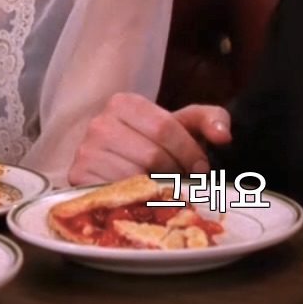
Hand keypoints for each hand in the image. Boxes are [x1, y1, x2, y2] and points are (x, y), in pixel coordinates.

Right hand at [69, 92, 231, 184]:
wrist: (119, 163)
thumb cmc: (156, 143)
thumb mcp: (186, 125)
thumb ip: (212, 119)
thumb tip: (224, 136)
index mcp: (125, 103)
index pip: (164, 127)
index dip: (189, 151)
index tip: (200, 167)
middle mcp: (99, 123)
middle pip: (152, 154)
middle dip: (176, 172)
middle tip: (183, 181)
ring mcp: (85, 152)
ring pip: (135, 177)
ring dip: (158, 189)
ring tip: (164, 188)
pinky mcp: (78, 179)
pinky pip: (116, 195)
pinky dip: (136, 201)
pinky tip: (143, 198)